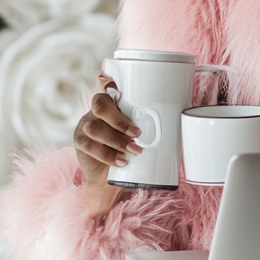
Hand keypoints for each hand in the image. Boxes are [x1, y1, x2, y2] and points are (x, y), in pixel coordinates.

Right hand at [72, 74, 143, 216]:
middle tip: (138, 133)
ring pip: (94, 127)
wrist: (109, 177)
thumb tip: (179, 117)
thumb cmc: (129, 149)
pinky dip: (107, 154)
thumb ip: (149, 122)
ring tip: (135, 151)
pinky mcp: (80, 143)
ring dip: (116, 139)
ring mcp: (85, 126)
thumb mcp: (140, 133)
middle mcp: (95, 111)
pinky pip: (89, 145)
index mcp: (111, 103)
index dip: (110, 83)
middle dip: (119, 119)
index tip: (117, 88)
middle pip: (99, 104)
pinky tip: (121, 161)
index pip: (107, 85)